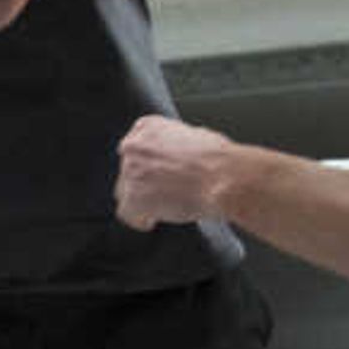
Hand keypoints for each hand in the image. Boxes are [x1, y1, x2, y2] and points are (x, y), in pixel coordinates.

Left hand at [114, 113, 234, 227]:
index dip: (148, 166)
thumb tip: (174, 158)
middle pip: (128, 171)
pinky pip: (128, 214)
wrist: (223, 178)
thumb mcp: (194, 136)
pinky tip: (154, 221)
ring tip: (164, 207)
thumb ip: (173, 145)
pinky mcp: (133, 198)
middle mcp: (134, 146)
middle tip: (164, 193)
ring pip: (125, 193)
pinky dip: (141, 220)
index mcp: (148, 127)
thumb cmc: (218, 159)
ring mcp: (130, 172)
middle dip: (144, 183)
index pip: (134, 149)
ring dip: (142, 201)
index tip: (157, 175)